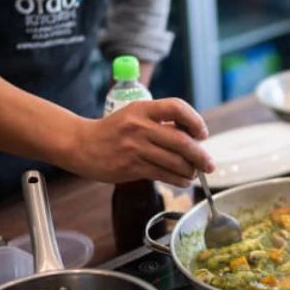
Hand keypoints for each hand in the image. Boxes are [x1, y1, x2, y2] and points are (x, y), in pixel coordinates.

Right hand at [70, 98, 214, 186]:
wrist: (80, 144)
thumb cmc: (112, 131)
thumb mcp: (134, 115)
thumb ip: (159, 122)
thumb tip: (192, 137)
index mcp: (142, 109)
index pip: (176, 108)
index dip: (195, 120)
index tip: (202, 134)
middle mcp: (139, 126)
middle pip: (181, 141)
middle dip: (200, 155)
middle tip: (209, 165)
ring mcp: (135, 148)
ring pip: (174, 161)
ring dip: (190, 170)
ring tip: (195, 174)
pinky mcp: (131, 167)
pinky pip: (162, 175)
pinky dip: (178, 179)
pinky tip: (183, 181)